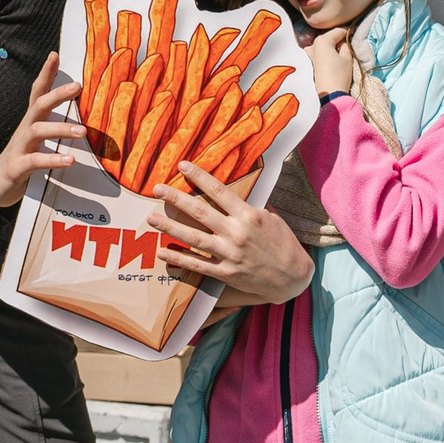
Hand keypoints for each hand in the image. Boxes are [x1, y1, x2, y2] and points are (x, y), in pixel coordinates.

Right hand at [0, 53, 85, 207]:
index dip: (45, 73)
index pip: (37, 93)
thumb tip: (76, 112)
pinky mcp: (16, 168)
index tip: (55, 55)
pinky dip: (52, 159)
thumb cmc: (21, 157)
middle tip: (77, 87)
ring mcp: (18, 148)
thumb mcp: (35, 137)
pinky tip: (69, 160)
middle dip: (57, 94)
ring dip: (60, 129)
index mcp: (30, 122)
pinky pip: (35, 161)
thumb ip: (52, 124)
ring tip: (82, 132)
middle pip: (38, 106)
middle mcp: (24, 131)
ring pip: (37, 131)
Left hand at [148, 163, 311, 304]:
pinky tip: (162, 251)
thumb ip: (251, 204)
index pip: (218, 191)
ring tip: (151, 218)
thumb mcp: (271, 217)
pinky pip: (197, 264)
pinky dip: (178, 258)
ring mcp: (229, 254)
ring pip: (193, 238)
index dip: (199, 177)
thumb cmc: (283, 243)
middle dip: (176, 199)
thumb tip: (236, 186)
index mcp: (248, 215)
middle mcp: (236, 233)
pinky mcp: (225, 273)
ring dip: (170, 227)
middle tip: (157, 189)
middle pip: (200, 212)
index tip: (183, 165)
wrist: (293, 277)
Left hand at [308, 26, 353, 97]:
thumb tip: (343, 41)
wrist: (328, 95)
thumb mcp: (347, 58)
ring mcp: (307, 54)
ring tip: (340, 51)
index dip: (347, 31)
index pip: (337, 31)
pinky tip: (331, 58)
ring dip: (330, 46)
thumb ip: (345, 46)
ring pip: (322, 46)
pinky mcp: (306, 63)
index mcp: (322, 41)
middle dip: (337, 39)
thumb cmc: (339, 75)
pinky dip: (324, 53)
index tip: (353, 32)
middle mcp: (312, 45)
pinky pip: (317, 53)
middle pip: (328, 38)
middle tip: (348, 41)